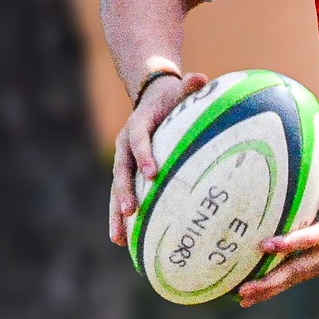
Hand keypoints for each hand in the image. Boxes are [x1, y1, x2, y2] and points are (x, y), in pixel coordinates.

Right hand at [108, 70, 207, 243]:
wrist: (151, 96)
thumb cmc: (172, 97)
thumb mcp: (180, 90)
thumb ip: (190, 87)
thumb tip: (203, 78)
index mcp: (139, 125)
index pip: (139, 140)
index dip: (144, 155)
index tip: (152, 173)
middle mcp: (125, 144)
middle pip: (121, 170)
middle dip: (124, 192)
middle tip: (130, 212)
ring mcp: (124, 160)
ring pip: (117, 189)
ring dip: (116, 214)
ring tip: (118, 238)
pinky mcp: (127, 172)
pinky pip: (122, 195)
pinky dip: (121, 217)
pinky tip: (123, 240)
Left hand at [238, 137, 318, 305]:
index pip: (312, 238)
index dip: (290, 242)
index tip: (267, 245)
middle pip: (298, 269)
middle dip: (272, 279)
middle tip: (245, 287)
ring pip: (295, 278)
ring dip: (269, 289)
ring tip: (241, 297)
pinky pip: (295, 279)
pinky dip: (274, 288)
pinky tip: (252, 296)